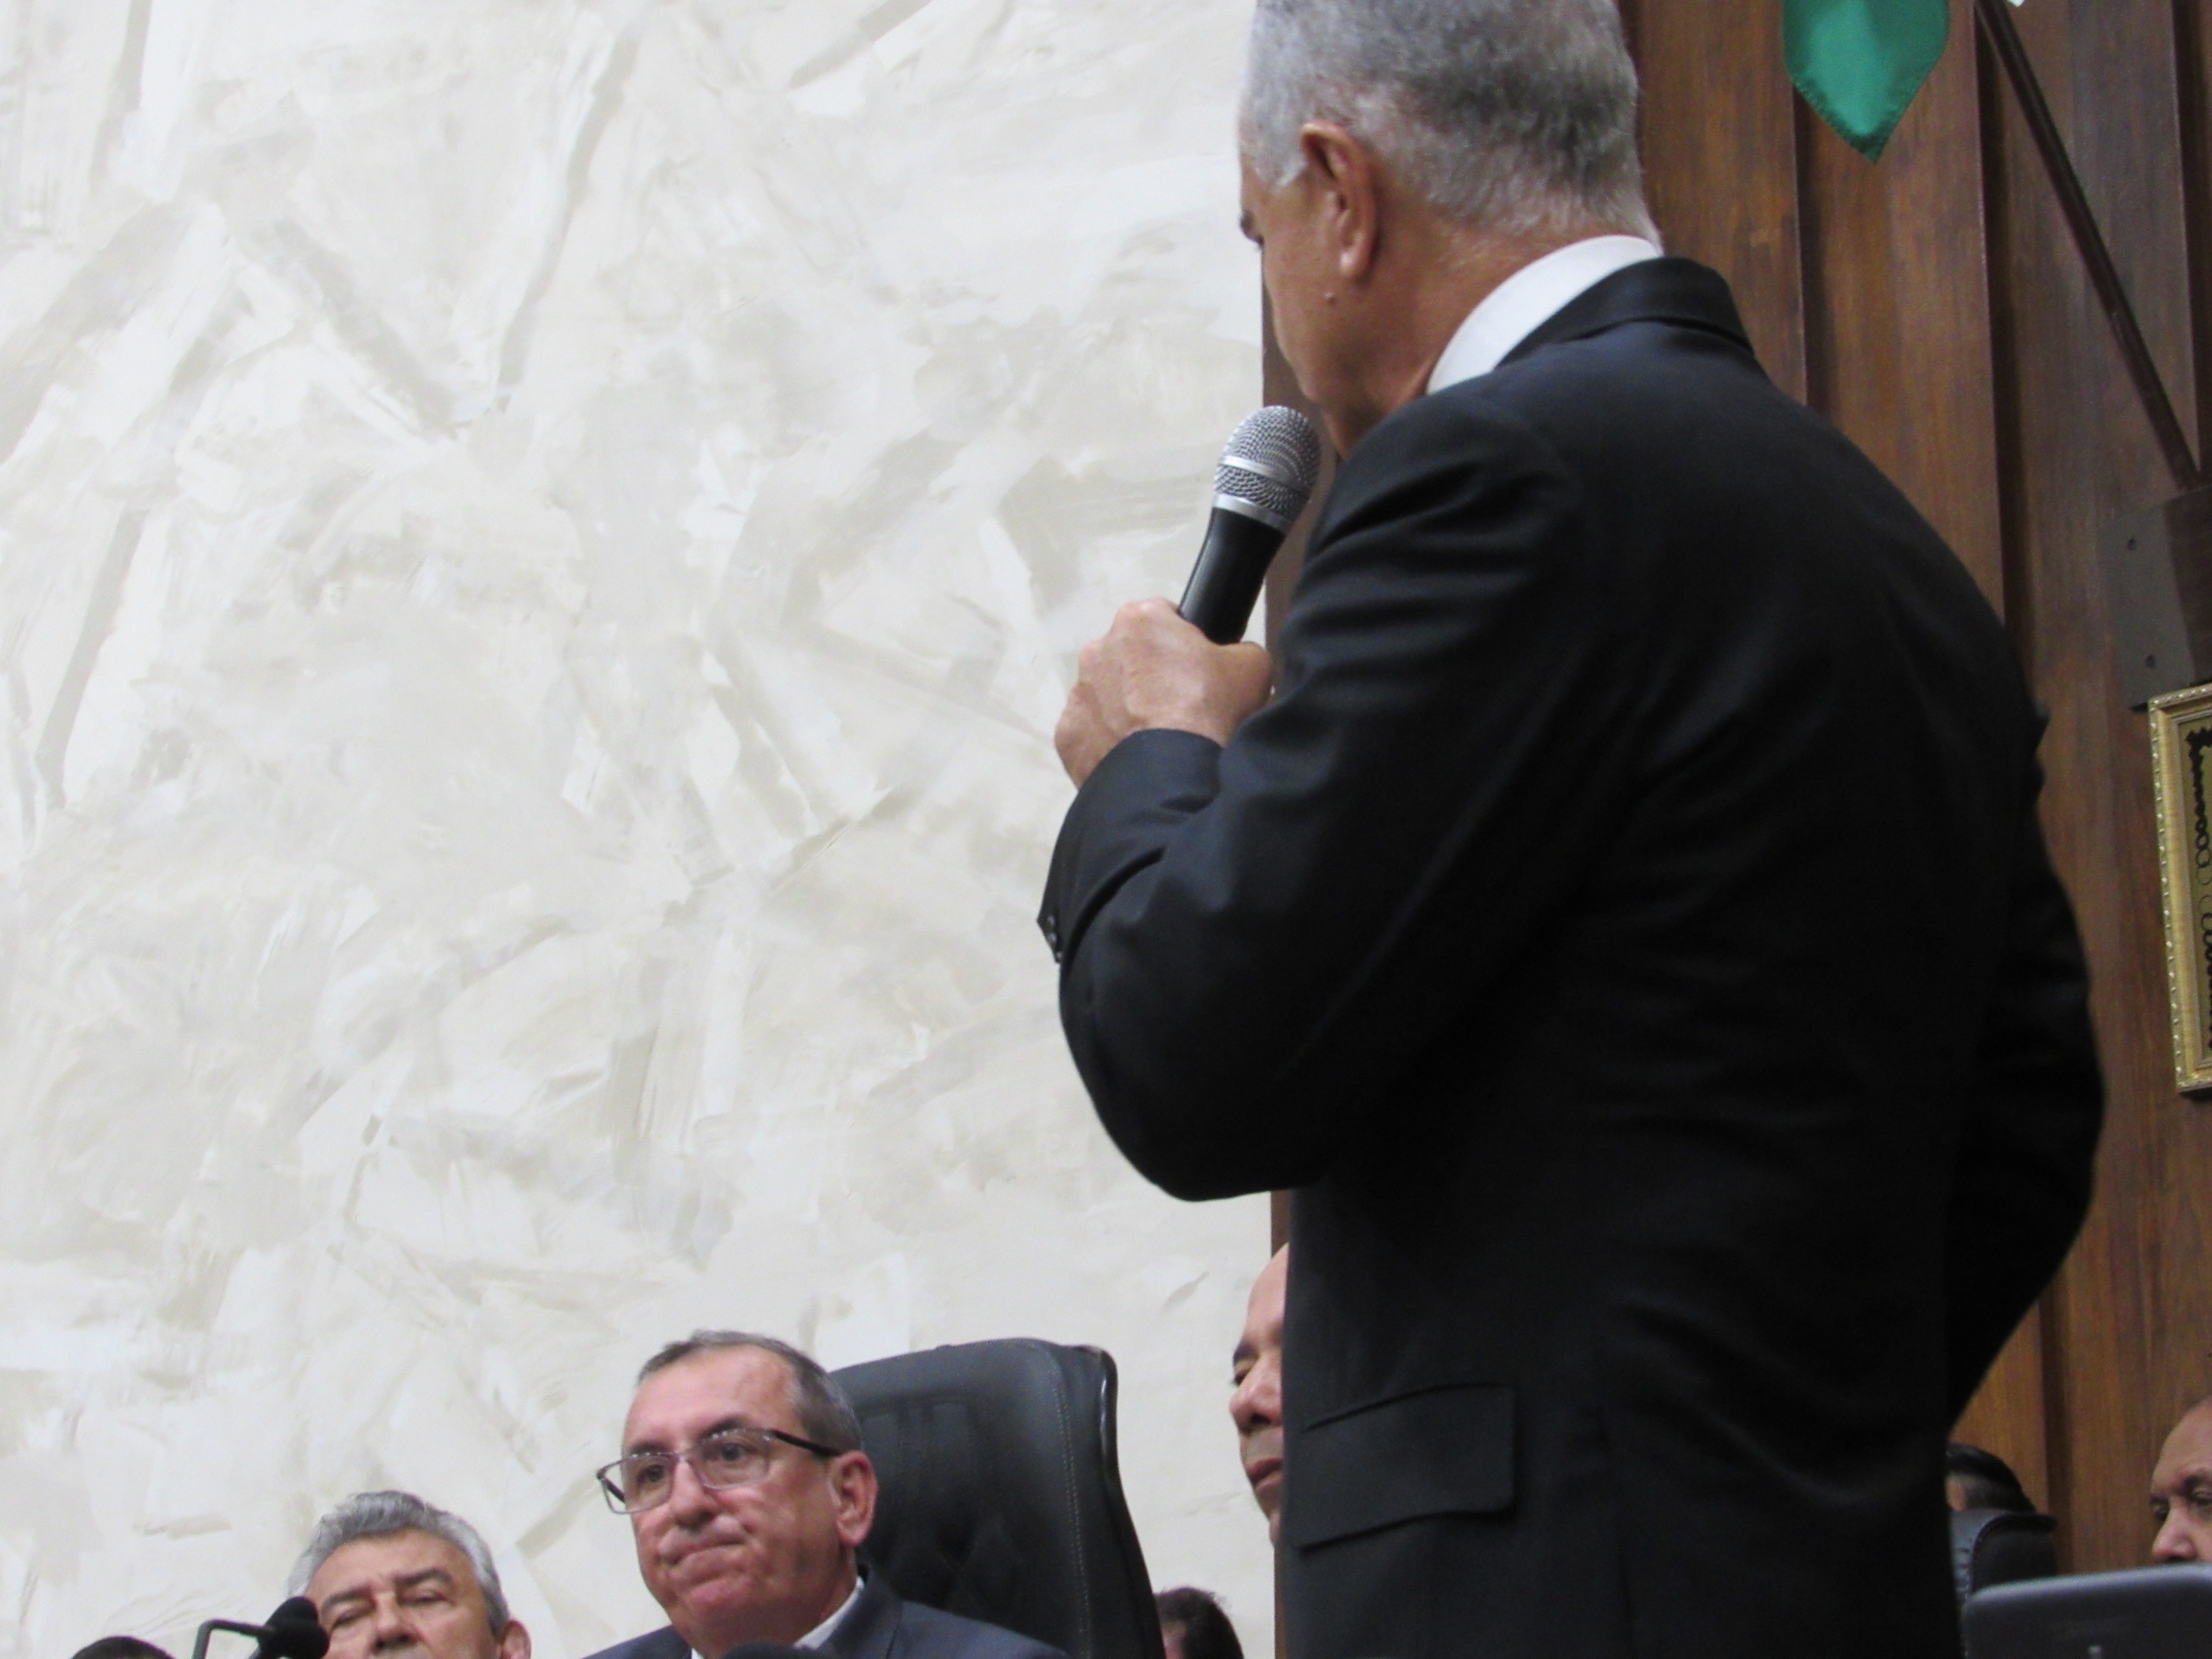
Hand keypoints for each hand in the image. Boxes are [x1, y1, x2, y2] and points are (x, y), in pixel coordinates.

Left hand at [1055, 599, 1273, 784]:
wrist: (1169, 777)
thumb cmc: (1209, 710)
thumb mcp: (1252, 666)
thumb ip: (1238, 650)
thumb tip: (1230, 659)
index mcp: (1140, 620)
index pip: (1164, 618)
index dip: (1185, 643)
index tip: (1198, 670)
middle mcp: (1098, 648)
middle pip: (1131, 656)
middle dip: (1151, 676)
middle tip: (1181, 708)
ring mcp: (1077, 693)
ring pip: (1107, 695)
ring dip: (1127, 709)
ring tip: (1158, 739)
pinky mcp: (1066, 734)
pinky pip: (1092, 732)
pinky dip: (1110, 742)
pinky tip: (1137, 759)